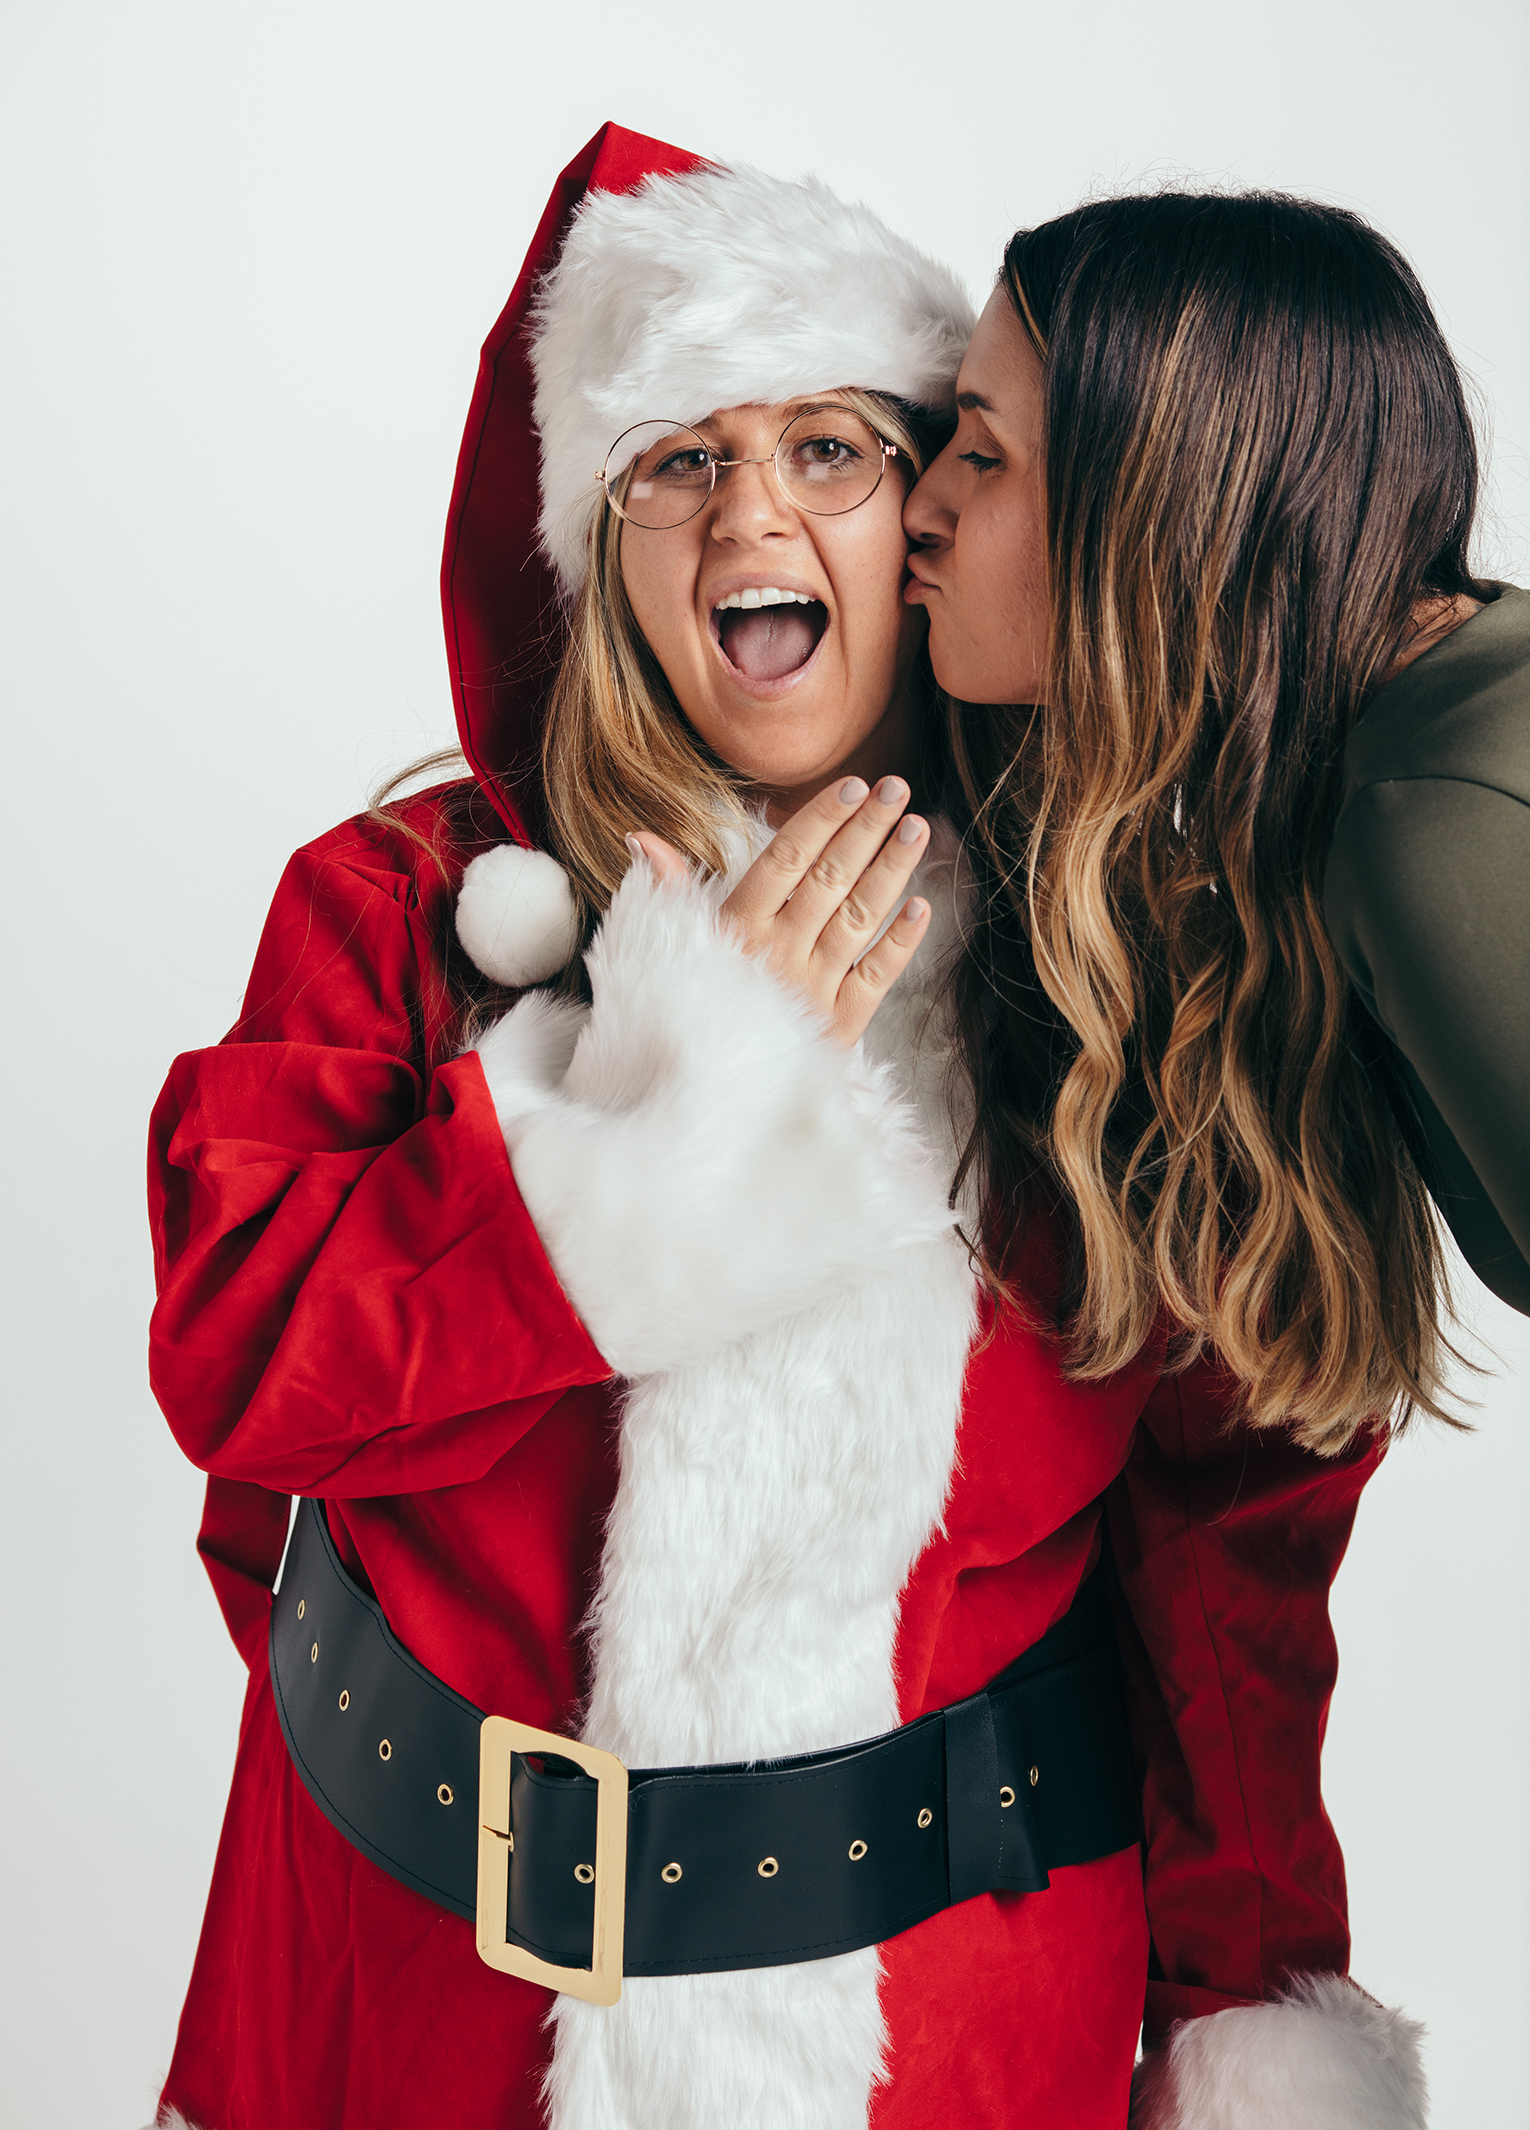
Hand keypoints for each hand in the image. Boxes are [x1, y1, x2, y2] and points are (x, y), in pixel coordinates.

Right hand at [627, 776, 931, 1046]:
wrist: (707, 1094)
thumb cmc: (691, 1007)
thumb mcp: (675, 948)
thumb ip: (669, 890)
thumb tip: (641, 838)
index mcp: (737, 929)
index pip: (786, 860)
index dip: (821, 819)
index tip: (854, 786)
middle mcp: (778, 954)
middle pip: (830, 879)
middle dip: (867, 830)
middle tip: (897, 789)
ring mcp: (812, 989)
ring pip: (859, 919)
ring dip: (891, 871)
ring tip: (918, 829)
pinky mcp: (836, 1026)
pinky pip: (875, 978)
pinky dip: (900, 944)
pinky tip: (921, 908)